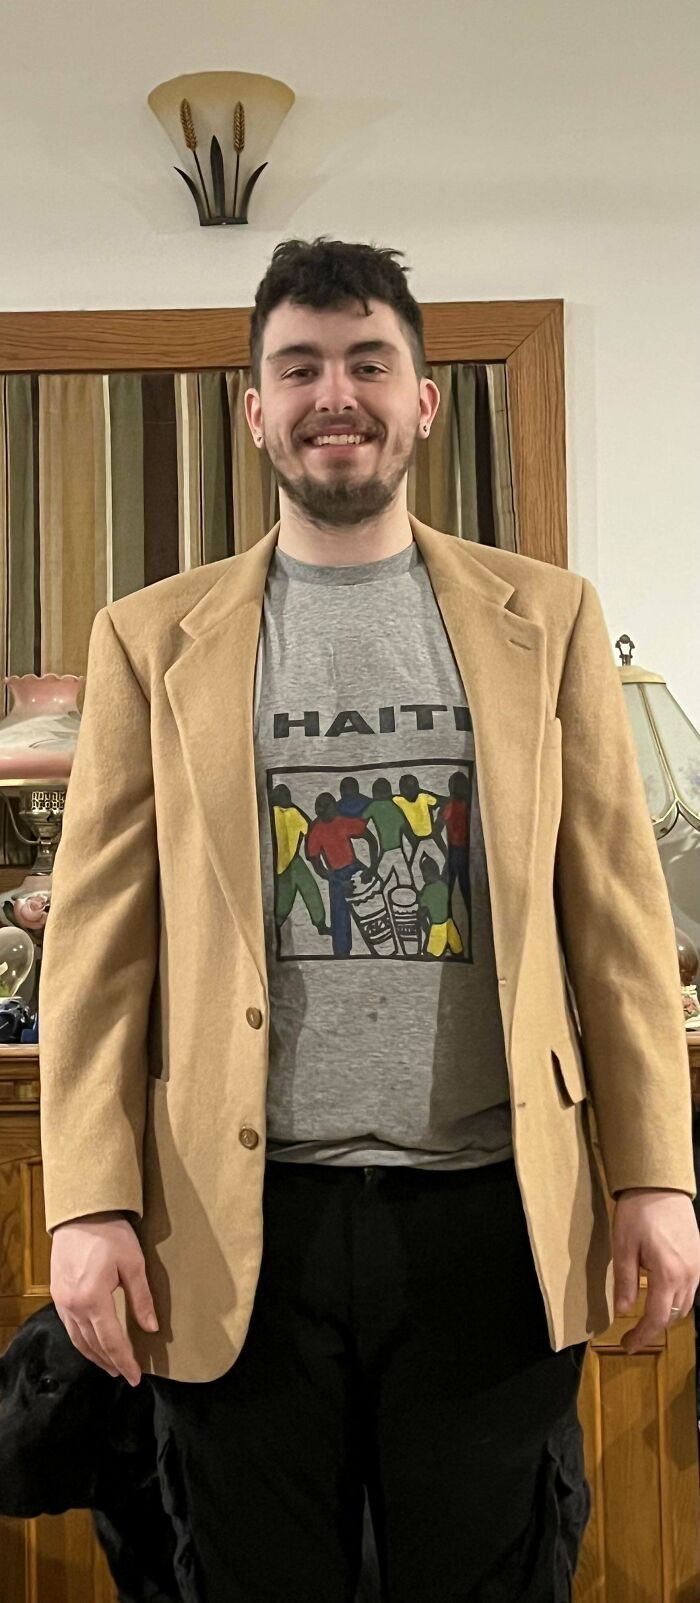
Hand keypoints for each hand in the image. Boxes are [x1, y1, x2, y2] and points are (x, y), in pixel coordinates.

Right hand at [50, 1212, 158, 1385]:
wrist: (80, 1213)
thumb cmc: (110, 1234)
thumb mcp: (133, 1264)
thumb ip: (142, 1299)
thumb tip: (152, 1328)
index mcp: (94, 1299)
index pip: (112, 1341)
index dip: (125, 1361)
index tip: (135, 1377)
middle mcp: (74, 1306)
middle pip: (93, 1345)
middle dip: (111, 1363)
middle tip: (125, 1376)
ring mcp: (62, 1302)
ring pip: (78, 1340)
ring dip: (95, 1356)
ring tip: (111, 1365)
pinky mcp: (57, 1294)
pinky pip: (70, 1327)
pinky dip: (83, 1341)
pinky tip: (92, 1343)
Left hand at [613, 1189, 699, 1353]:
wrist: (660, 1185)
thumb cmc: (638, 1212)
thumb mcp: (623, 1246)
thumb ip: (624, 1281)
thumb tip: (621, 1310)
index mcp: (668, 1274)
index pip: (656, 1318)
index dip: (641, 1335)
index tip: (626, 1344)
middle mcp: (688, 1275)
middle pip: (673, 1315)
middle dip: (653, 1328)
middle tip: (632, 1333)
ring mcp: (697, 1266)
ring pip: (685, 1304)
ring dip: (666, 1314)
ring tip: (645, 1317)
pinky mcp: (699, 1257)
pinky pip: (691, 1289)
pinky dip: (676, 1299)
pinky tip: (662, 1294)